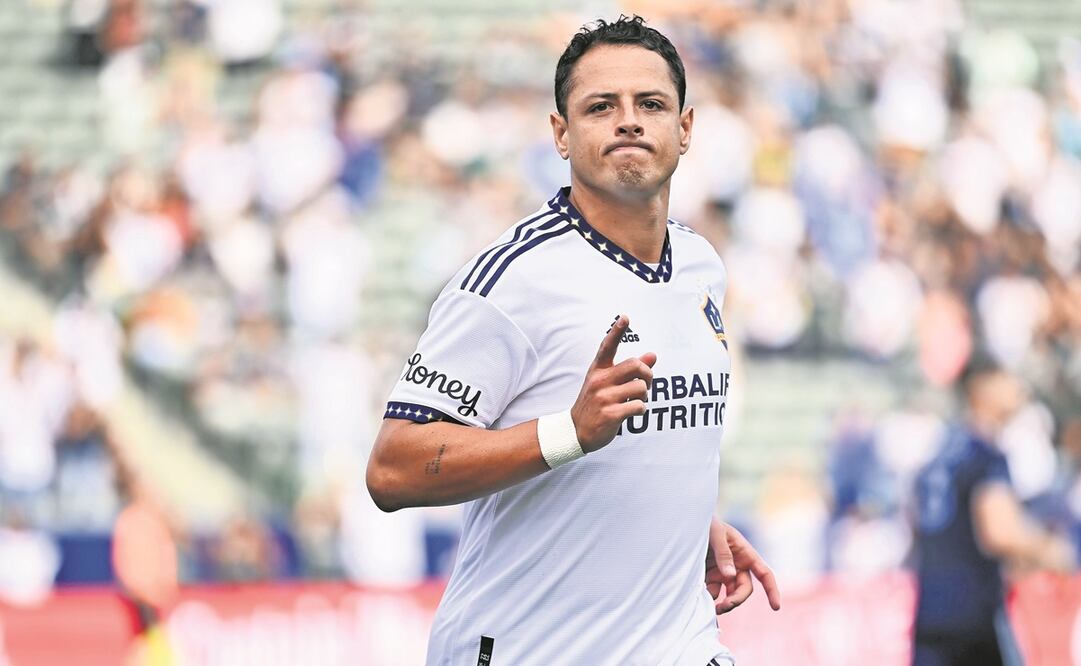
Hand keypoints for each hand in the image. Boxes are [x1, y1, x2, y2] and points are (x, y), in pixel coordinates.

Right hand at [570, 315, 656, 452]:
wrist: (576, 431)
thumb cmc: (596, 403)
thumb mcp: (608, 383)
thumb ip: (630, 369)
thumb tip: (653, 355)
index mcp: (598, 370)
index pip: (607, 346)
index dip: (617, 331)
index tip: (625, 318)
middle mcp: (599, 381)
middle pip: (634, 366)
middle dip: (647, 374)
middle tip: (646, 383)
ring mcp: (604, 397)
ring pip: (640, 388)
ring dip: (645, 396)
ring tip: (637, 401)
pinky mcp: (610, 414)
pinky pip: (638, 406)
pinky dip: (641, 409)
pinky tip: (633, 412)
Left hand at [705, 519, 780, 613]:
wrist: (688, 522)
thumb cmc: (707, 523)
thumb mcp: (715, 533)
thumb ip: (723, 554)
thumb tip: (730, 576)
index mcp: (745, 553)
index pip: (764, 573)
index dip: (772, 590)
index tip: (775, 606)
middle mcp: (737, 565)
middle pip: (744, 589)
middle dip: (736, 600)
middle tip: (723, 606)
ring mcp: (723, 572)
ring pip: (730, 595)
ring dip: (724, 604)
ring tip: (712, 609)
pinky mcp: (710, 576)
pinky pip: (714, 592)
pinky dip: (710, 598)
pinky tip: (700, 597)